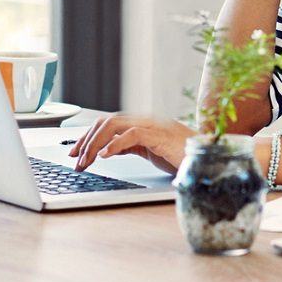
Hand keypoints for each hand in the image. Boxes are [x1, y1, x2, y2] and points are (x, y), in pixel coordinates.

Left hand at [72, 114, 194, 175]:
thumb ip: (129, 146)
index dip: (88, 137)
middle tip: (76, 161)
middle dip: (86, 141)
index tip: (75, 153)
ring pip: (113, 125)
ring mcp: (151, 125)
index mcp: (140, 122)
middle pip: (105, 122)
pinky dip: (115, 144)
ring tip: (87, 161)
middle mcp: (143, 119)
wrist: (206, 159)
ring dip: (95, 144)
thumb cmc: (181, 155)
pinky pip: (131, 135)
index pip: (106, 123)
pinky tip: (105, 156)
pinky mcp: (159, 135)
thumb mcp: (148, 150)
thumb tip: (107, 150)